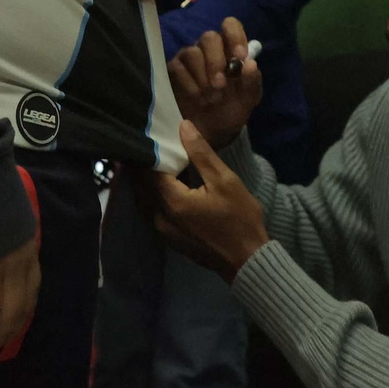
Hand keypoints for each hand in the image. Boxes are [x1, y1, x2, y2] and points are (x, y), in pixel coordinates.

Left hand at [153, 120, 269, 281]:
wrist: (247, 261)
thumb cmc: (240, 219)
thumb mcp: (225, 181)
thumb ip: (201, 154)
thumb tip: (183, 126)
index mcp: (172, 202)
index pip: (148, 170)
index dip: (148, 151)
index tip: (148, 134)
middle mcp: (160, 217)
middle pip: (142, 185)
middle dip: (142, 164)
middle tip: (146, 142)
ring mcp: (163, 230)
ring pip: (145, 198)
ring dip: (146, 180)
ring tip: (153, 159)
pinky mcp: (169, 238)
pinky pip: (153, 210)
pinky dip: (153, 194)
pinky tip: (163, 184)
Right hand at [167, 17, 260, 148]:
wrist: (210, 134)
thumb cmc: (230, 111)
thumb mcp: (247, 101)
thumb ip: (252, 82)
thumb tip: (251, 63)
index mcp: (230, 51)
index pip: (230, 26)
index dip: (235, 37)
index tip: (239, 57)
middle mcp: (208, 50)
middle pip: (209, 37)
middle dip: (216, 61)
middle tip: (221, 85)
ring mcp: (189, 59)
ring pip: (192, 52)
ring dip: (203, 77)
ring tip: (210, 98)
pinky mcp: (173, 71)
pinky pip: (177, 67)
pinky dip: (189, 84)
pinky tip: (197, 98)